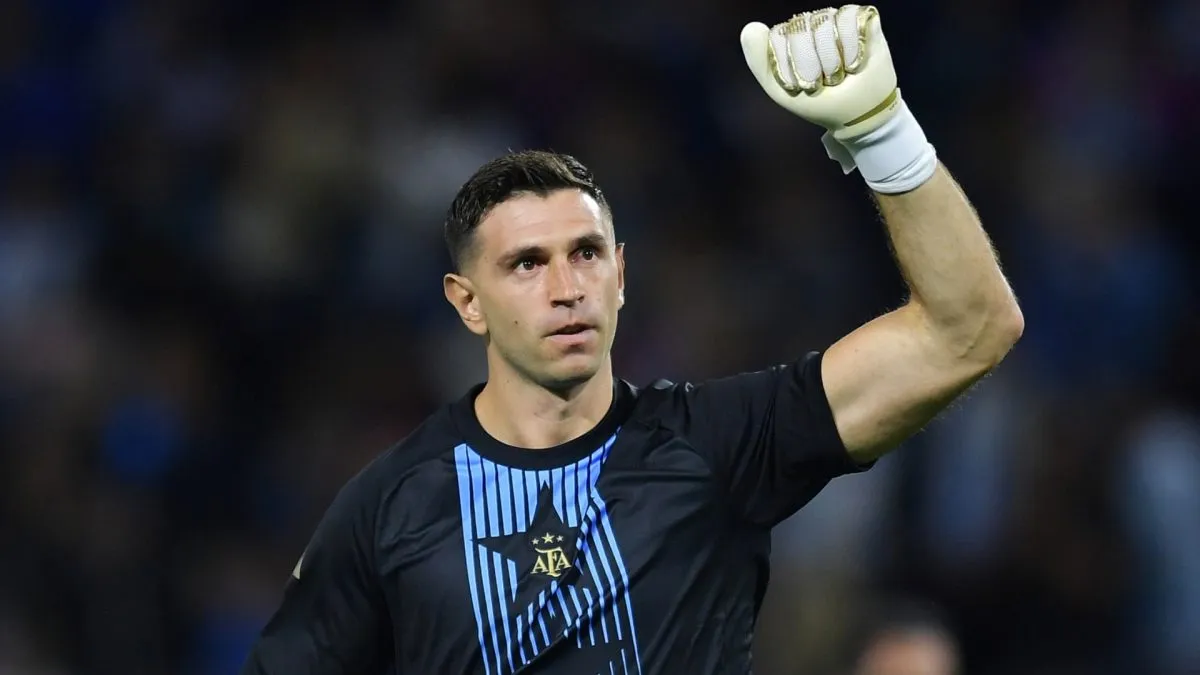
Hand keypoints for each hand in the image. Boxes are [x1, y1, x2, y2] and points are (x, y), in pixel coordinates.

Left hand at [739, 5, 937, 192]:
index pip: (779, 36)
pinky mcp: (862, 18)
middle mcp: (811, 25)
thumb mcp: (780, 91)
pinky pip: (850, 17)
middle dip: (812, 63)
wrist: (857, 115)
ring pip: (824, 21)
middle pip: (800, 27)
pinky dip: (852, 45)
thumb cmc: (819, 103)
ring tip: (840, 73)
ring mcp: (836, 20)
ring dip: (833, 57)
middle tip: (823, 81)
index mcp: (789, 39)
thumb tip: (750, 27)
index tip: (801, 86)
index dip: (791, 65)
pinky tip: (854, 62)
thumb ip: (759, 62)